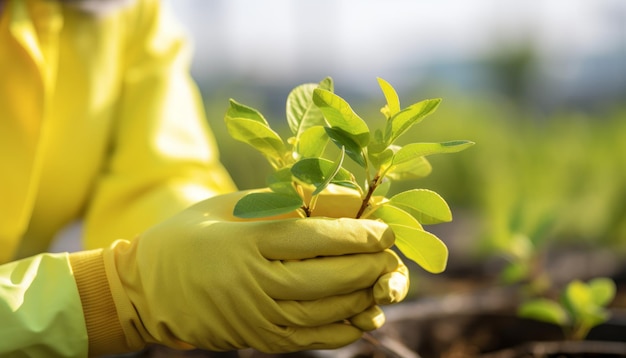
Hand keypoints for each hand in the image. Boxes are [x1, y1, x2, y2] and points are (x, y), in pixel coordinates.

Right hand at [103, 190, 408, 352]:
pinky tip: (364, 313)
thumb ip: (286, 202)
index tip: (386, 230)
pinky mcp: (259, 338)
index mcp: (247, 242)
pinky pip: (313, 338)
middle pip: (329, 278)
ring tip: (384, 280)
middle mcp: (255, 283)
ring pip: (327, 311)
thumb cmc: (191, 236)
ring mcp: (257, 317)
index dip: (358, 234)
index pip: (317, 238)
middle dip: (369, 266)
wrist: (146, 290)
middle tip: (391, 254)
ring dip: (363, 296)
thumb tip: (346, 200)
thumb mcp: (231, 207)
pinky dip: (345, 328)